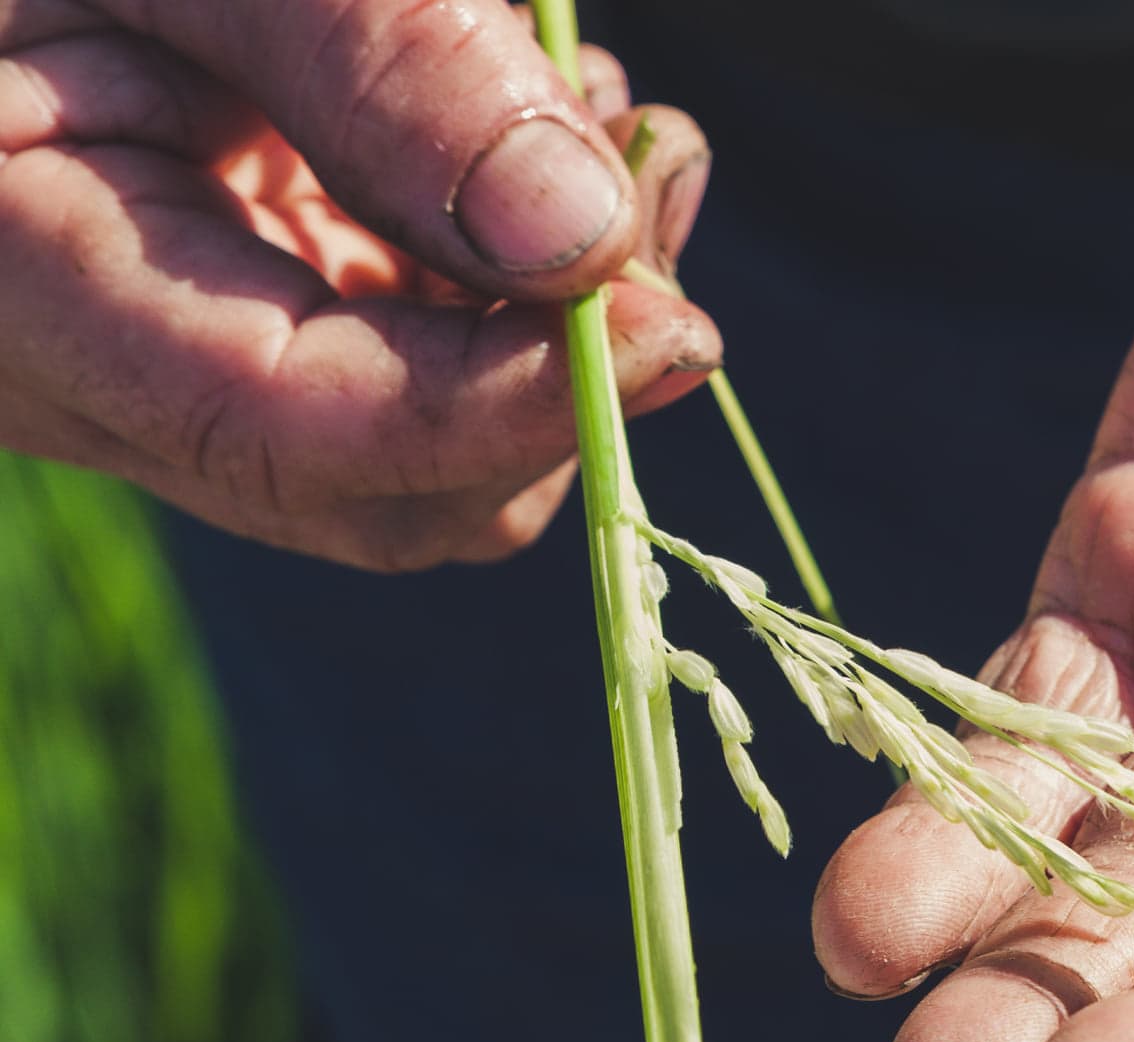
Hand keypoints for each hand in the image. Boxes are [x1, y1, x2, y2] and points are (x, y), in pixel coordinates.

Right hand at [0, 0, 716, 568]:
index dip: (496, 408)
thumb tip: (581, 238)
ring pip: (438, 447)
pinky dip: (529, 270)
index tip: (671, 326)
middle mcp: (100, 376)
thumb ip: (378, 62)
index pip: (283, 436)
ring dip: (570, 308)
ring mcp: (190, 364)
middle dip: (561, 359)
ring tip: (615, 116)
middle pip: (391, 490)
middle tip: (652, 159)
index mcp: (21, 285)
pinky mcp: (265, 320)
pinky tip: (560, 129)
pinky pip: (429, 362)